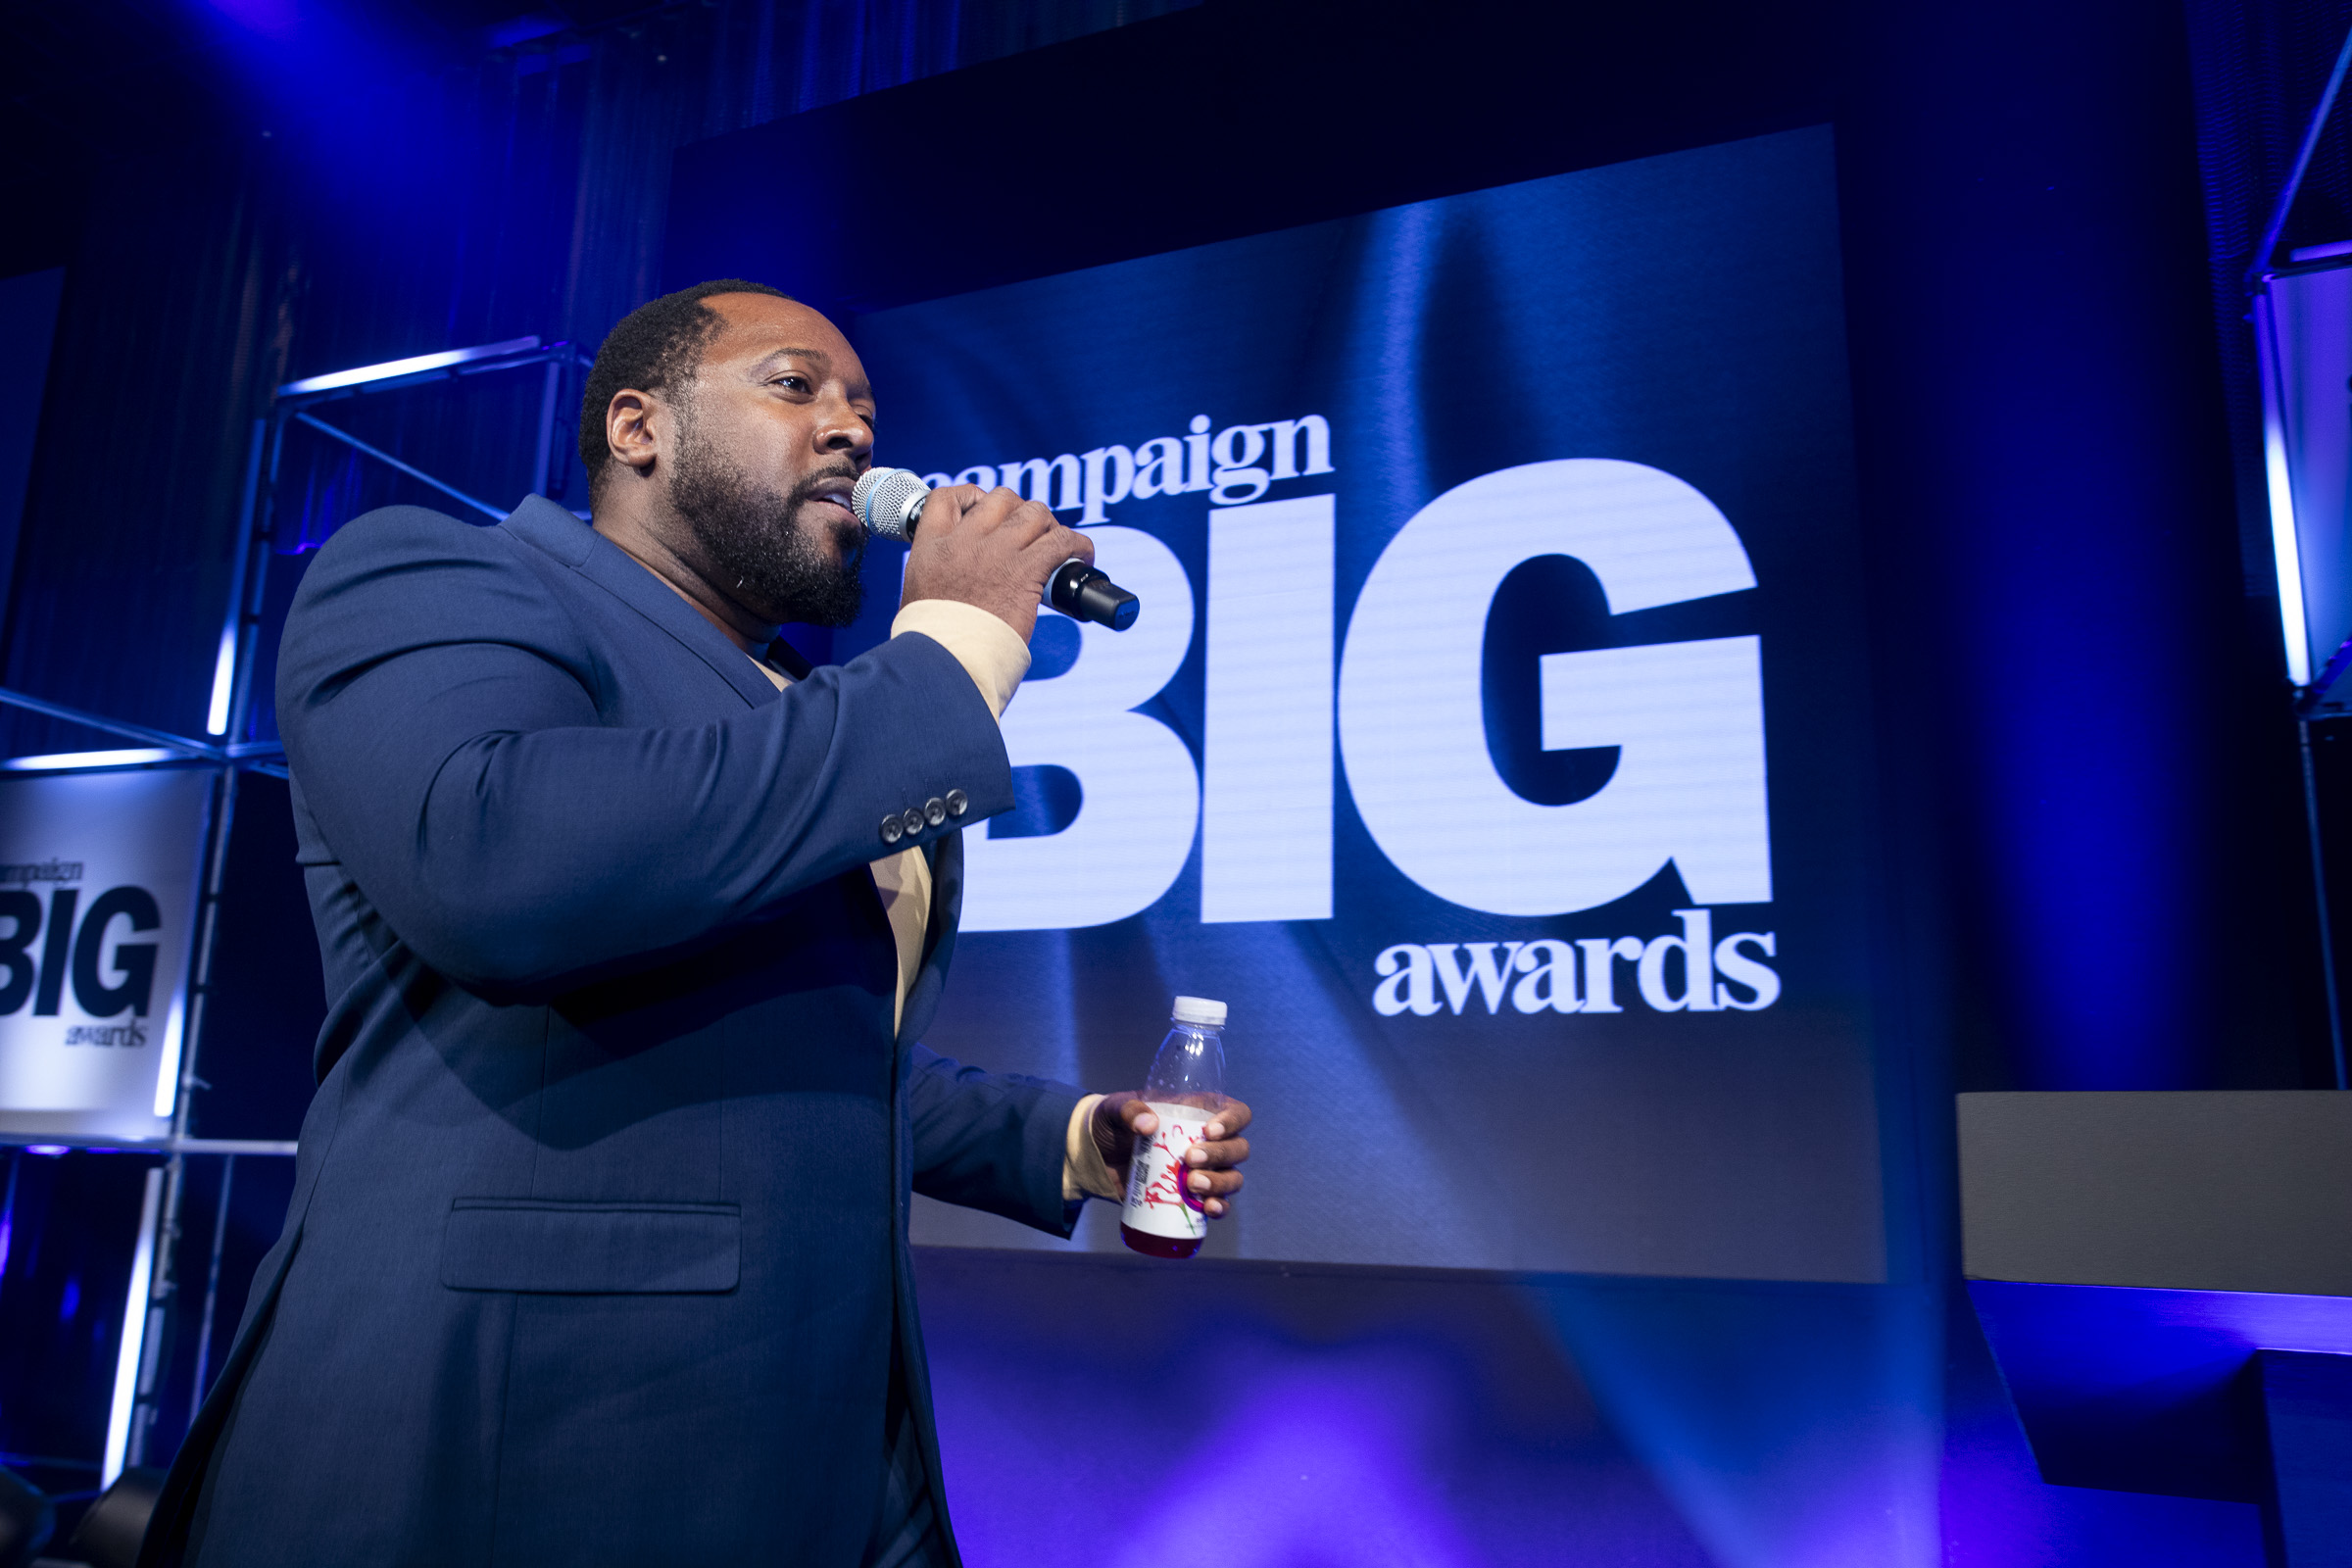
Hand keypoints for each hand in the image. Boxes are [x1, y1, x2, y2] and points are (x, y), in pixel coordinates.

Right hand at [899, 484, 1096, 641]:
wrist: (946, 660)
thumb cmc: (935, 640)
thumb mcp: (920, 595)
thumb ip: (938, 576)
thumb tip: (960, 584)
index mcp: (931, 546)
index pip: (946, 498)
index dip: (970, 497)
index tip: (983, 512)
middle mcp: (964, 541)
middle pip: (1001, 499)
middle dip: (1018, 510)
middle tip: (1028, 535)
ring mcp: (996, 552)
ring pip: (1034, 512)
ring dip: (1048, 524)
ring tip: (1054, 544)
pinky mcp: (1025, 570)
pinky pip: (1061, 540)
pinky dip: (1077, 543)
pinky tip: (1082, 556)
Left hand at [1089, 1093, 1251, 1217]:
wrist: (1096, 1157)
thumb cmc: (1111, 1124)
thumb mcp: (1114, 1109)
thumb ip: (1128, 1111)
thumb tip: (1148, 1125)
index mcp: (1198, 1112)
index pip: (1235, 1112)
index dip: (1233, 1121)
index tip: (1210, 1131)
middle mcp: (1209, 1142)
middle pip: (1238, 1148)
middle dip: (1220, 1155)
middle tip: (1191, 1159)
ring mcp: (1203, 1171)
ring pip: (1232, 1177)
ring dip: (1220, 1183)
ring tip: (1193, 1185)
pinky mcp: (1191, 1196)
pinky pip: (1218, 1203)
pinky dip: (1219, 1207)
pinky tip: (1208, 1209)